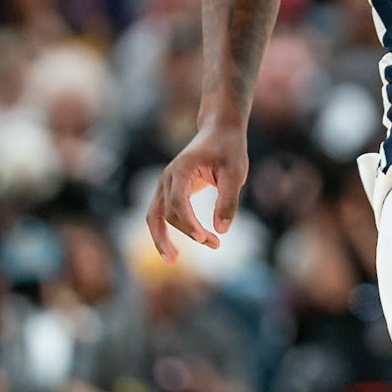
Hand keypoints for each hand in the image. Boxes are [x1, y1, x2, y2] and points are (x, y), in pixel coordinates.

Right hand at [146, 121, 247, 261]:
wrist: (219, 131)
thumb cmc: (229, 149)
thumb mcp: (235, 172)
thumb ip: (228, 200)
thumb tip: (221, 230)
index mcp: (182, 169)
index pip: (178, 203)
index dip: (189, 224)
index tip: (206, 238)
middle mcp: (168, 177)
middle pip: (163, 213)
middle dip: (181, 235)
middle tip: (204, 250)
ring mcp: (166, 184)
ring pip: (156, 216)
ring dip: (165, 238)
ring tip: (174, 260)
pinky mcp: (171, 190)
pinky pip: (162, 214)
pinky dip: (166, 231)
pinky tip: (176, 247)